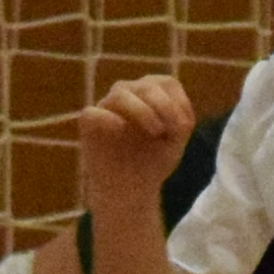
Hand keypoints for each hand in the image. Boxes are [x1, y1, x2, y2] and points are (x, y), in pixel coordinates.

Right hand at [75, 72, 194, 205]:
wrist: (129, 190)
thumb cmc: (152, 161)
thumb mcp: (175, 143)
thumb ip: (180, 123)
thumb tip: (175, 114)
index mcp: (150, 94)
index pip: (166, 83)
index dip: (178, 102)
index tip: (184, 128)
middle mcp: (128, 94)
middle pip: (146, 86)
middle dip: (163, 107)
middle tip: (166, 131)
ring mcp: (107, 106)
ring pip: (120, 95)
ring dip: (141, 111)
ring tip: (155, 132)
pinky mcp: (89, 123)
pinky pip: (92, 113)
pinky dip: (108, 118)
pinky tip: (120, 130)